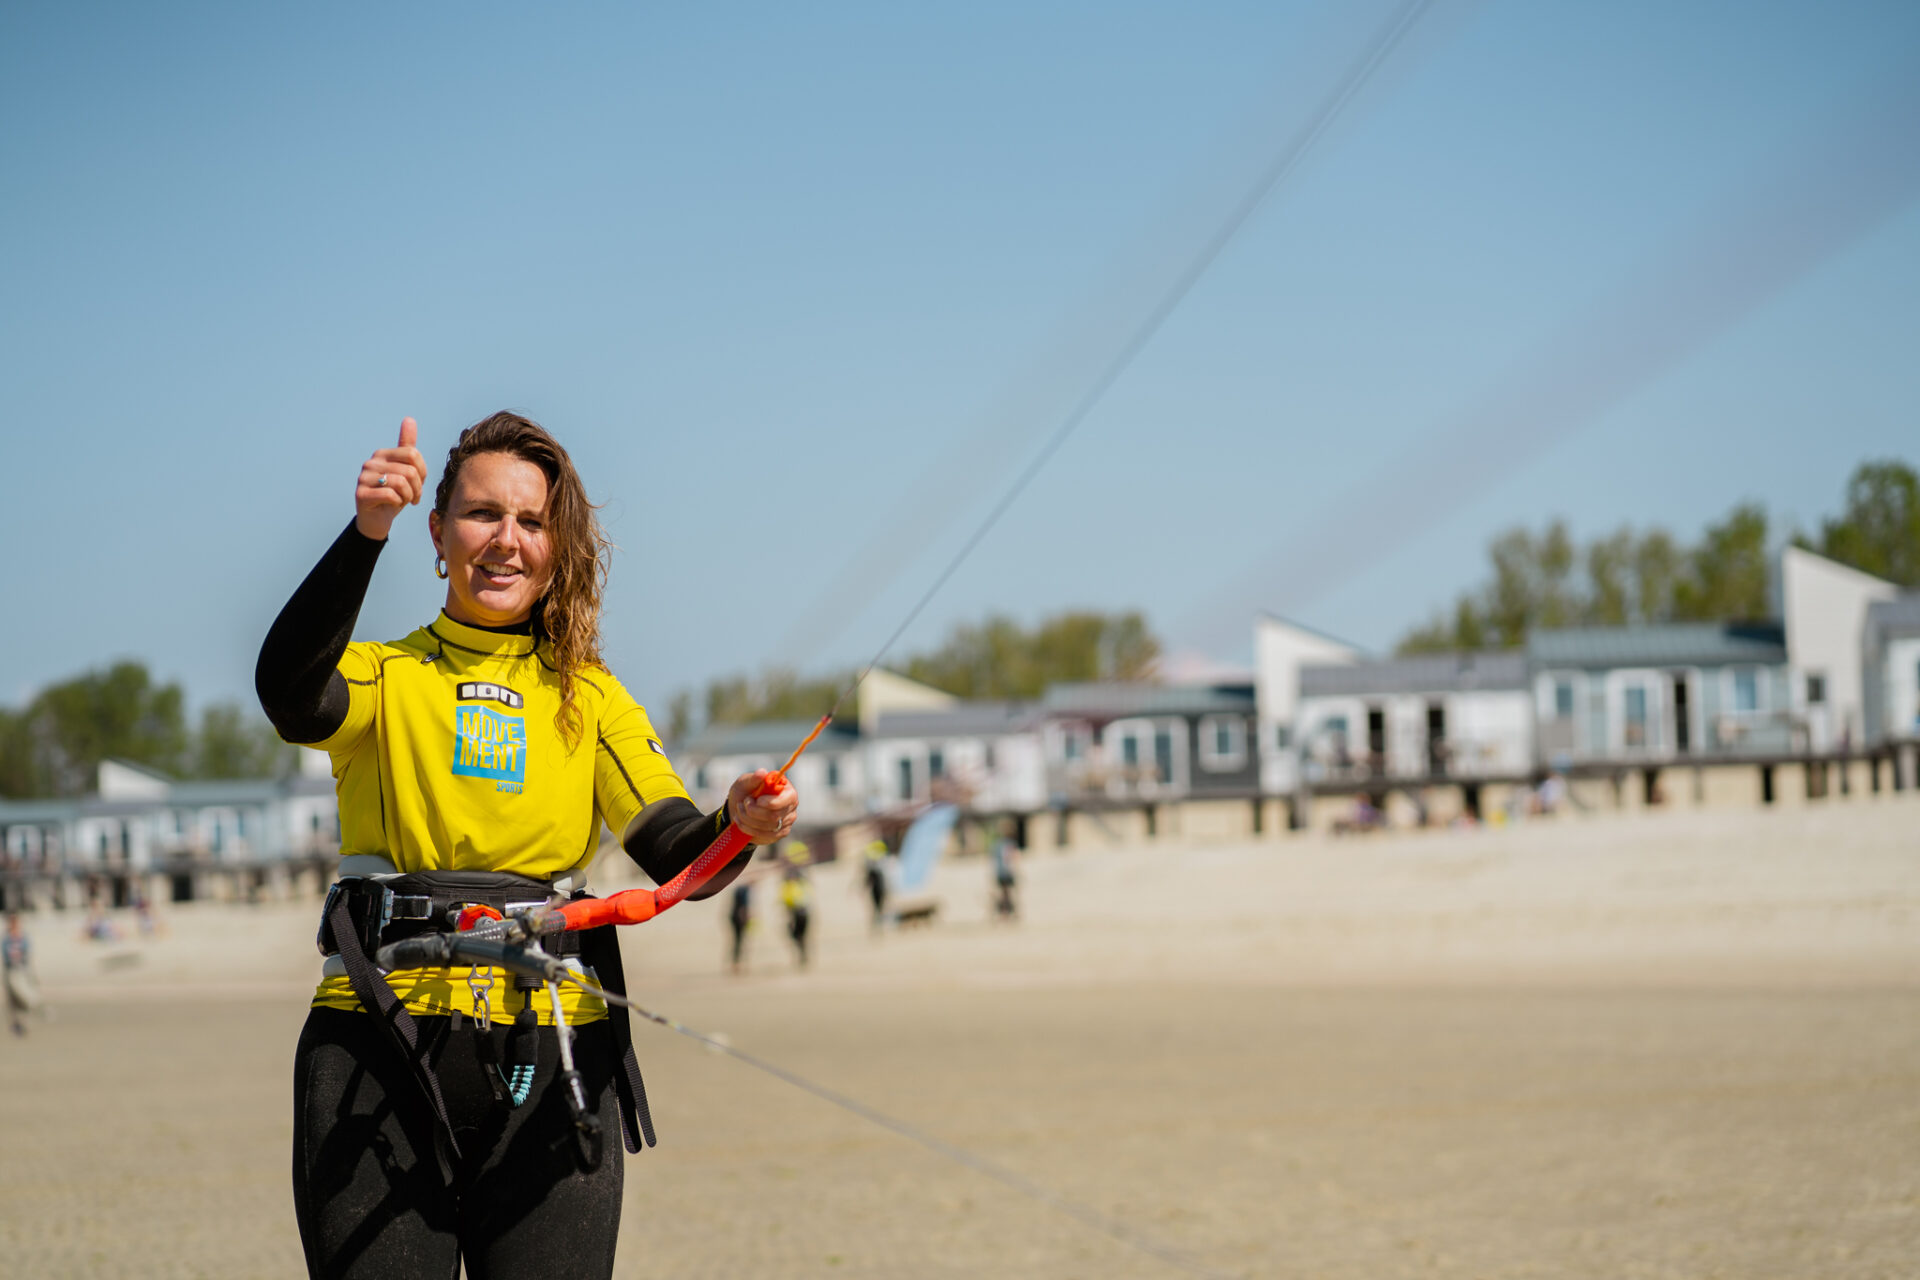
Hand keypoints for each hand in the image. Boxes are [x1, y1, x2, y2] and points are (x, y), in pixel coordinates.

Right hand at [354, 418, 429, 540]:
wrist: (377, 520)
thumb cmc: (394, 495)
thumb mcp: (406, 472)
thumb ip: (407, 447)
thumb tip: (409, 419)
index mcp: (382, 454)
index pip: (413, 454)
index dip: (422, 472)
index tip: (419, 484)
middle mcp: (371, 462)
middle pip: (409, 470)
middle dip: (417, 488)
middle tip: (414, 497)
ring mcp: (363, 477)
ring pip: (401, 482)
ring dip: (409, 496)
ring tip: (404, 501)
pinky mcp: (361, 494)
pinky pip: (391, 494)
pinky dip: (398, 502)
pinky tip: (393, 505)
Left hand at [728, 770, 797, 843]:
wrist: (739, 809)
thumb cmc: (745, 792)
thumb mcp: (745, 783)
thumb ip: (753, 779)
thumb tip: (762, 772)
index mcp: (787, 790)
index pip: (788, 799)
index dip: (772, 802)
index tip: (757, 800)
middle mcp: (790, 807)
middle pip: (775, 815)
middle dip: (754, 811)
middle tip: (743, 803)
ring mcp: (786, 822)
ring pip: (768, 826)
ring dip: (748, 819)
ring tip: (739, 809)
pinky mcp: (779, 834)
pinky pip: (764, 835)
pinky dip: (747, 828)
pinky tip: (739, 820)